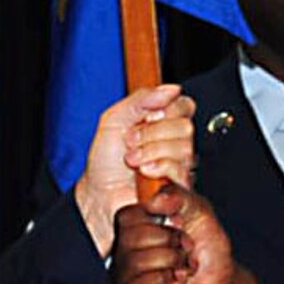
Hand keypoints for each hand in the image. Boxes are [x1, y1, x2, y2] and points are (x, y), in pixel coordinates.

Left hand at [74, 84, 195, 255]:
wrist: (98, 195)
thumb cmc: (105, 162)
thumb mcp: (114, 120)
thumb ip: (141, 99)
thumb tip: (170, 89)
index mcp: (163, 123)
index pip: (185, 105)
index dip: (166, 110)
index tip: (145, 117)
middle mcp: (175, 143)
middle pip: (185, 126)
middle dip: (152, 133)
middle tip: (131, 142)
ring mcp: (179, 165)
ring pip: (184, 147)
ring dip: (151, 151)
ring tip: (133, 160)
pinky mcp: (179, 187)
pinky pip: (180, 169)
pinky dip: (158, 167)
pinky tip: (144, 172)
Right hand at [110, 201, 196, 283]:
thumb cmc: (207, 250)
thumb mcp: (199, 211)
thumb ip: (178, 196)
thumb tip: (155, 199)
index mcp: (134, 230)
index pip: (126, 216)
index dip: (155, 217)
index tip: (179, 222)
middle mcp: (124, 255)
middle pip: (130, 238)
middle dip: (169, 240)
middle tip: (186, 247)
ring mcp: (125, 281)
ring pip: (134, 262)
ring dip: (170, 261)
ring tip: (184, 266)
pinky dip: (163, 281)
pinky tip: (175, 282)